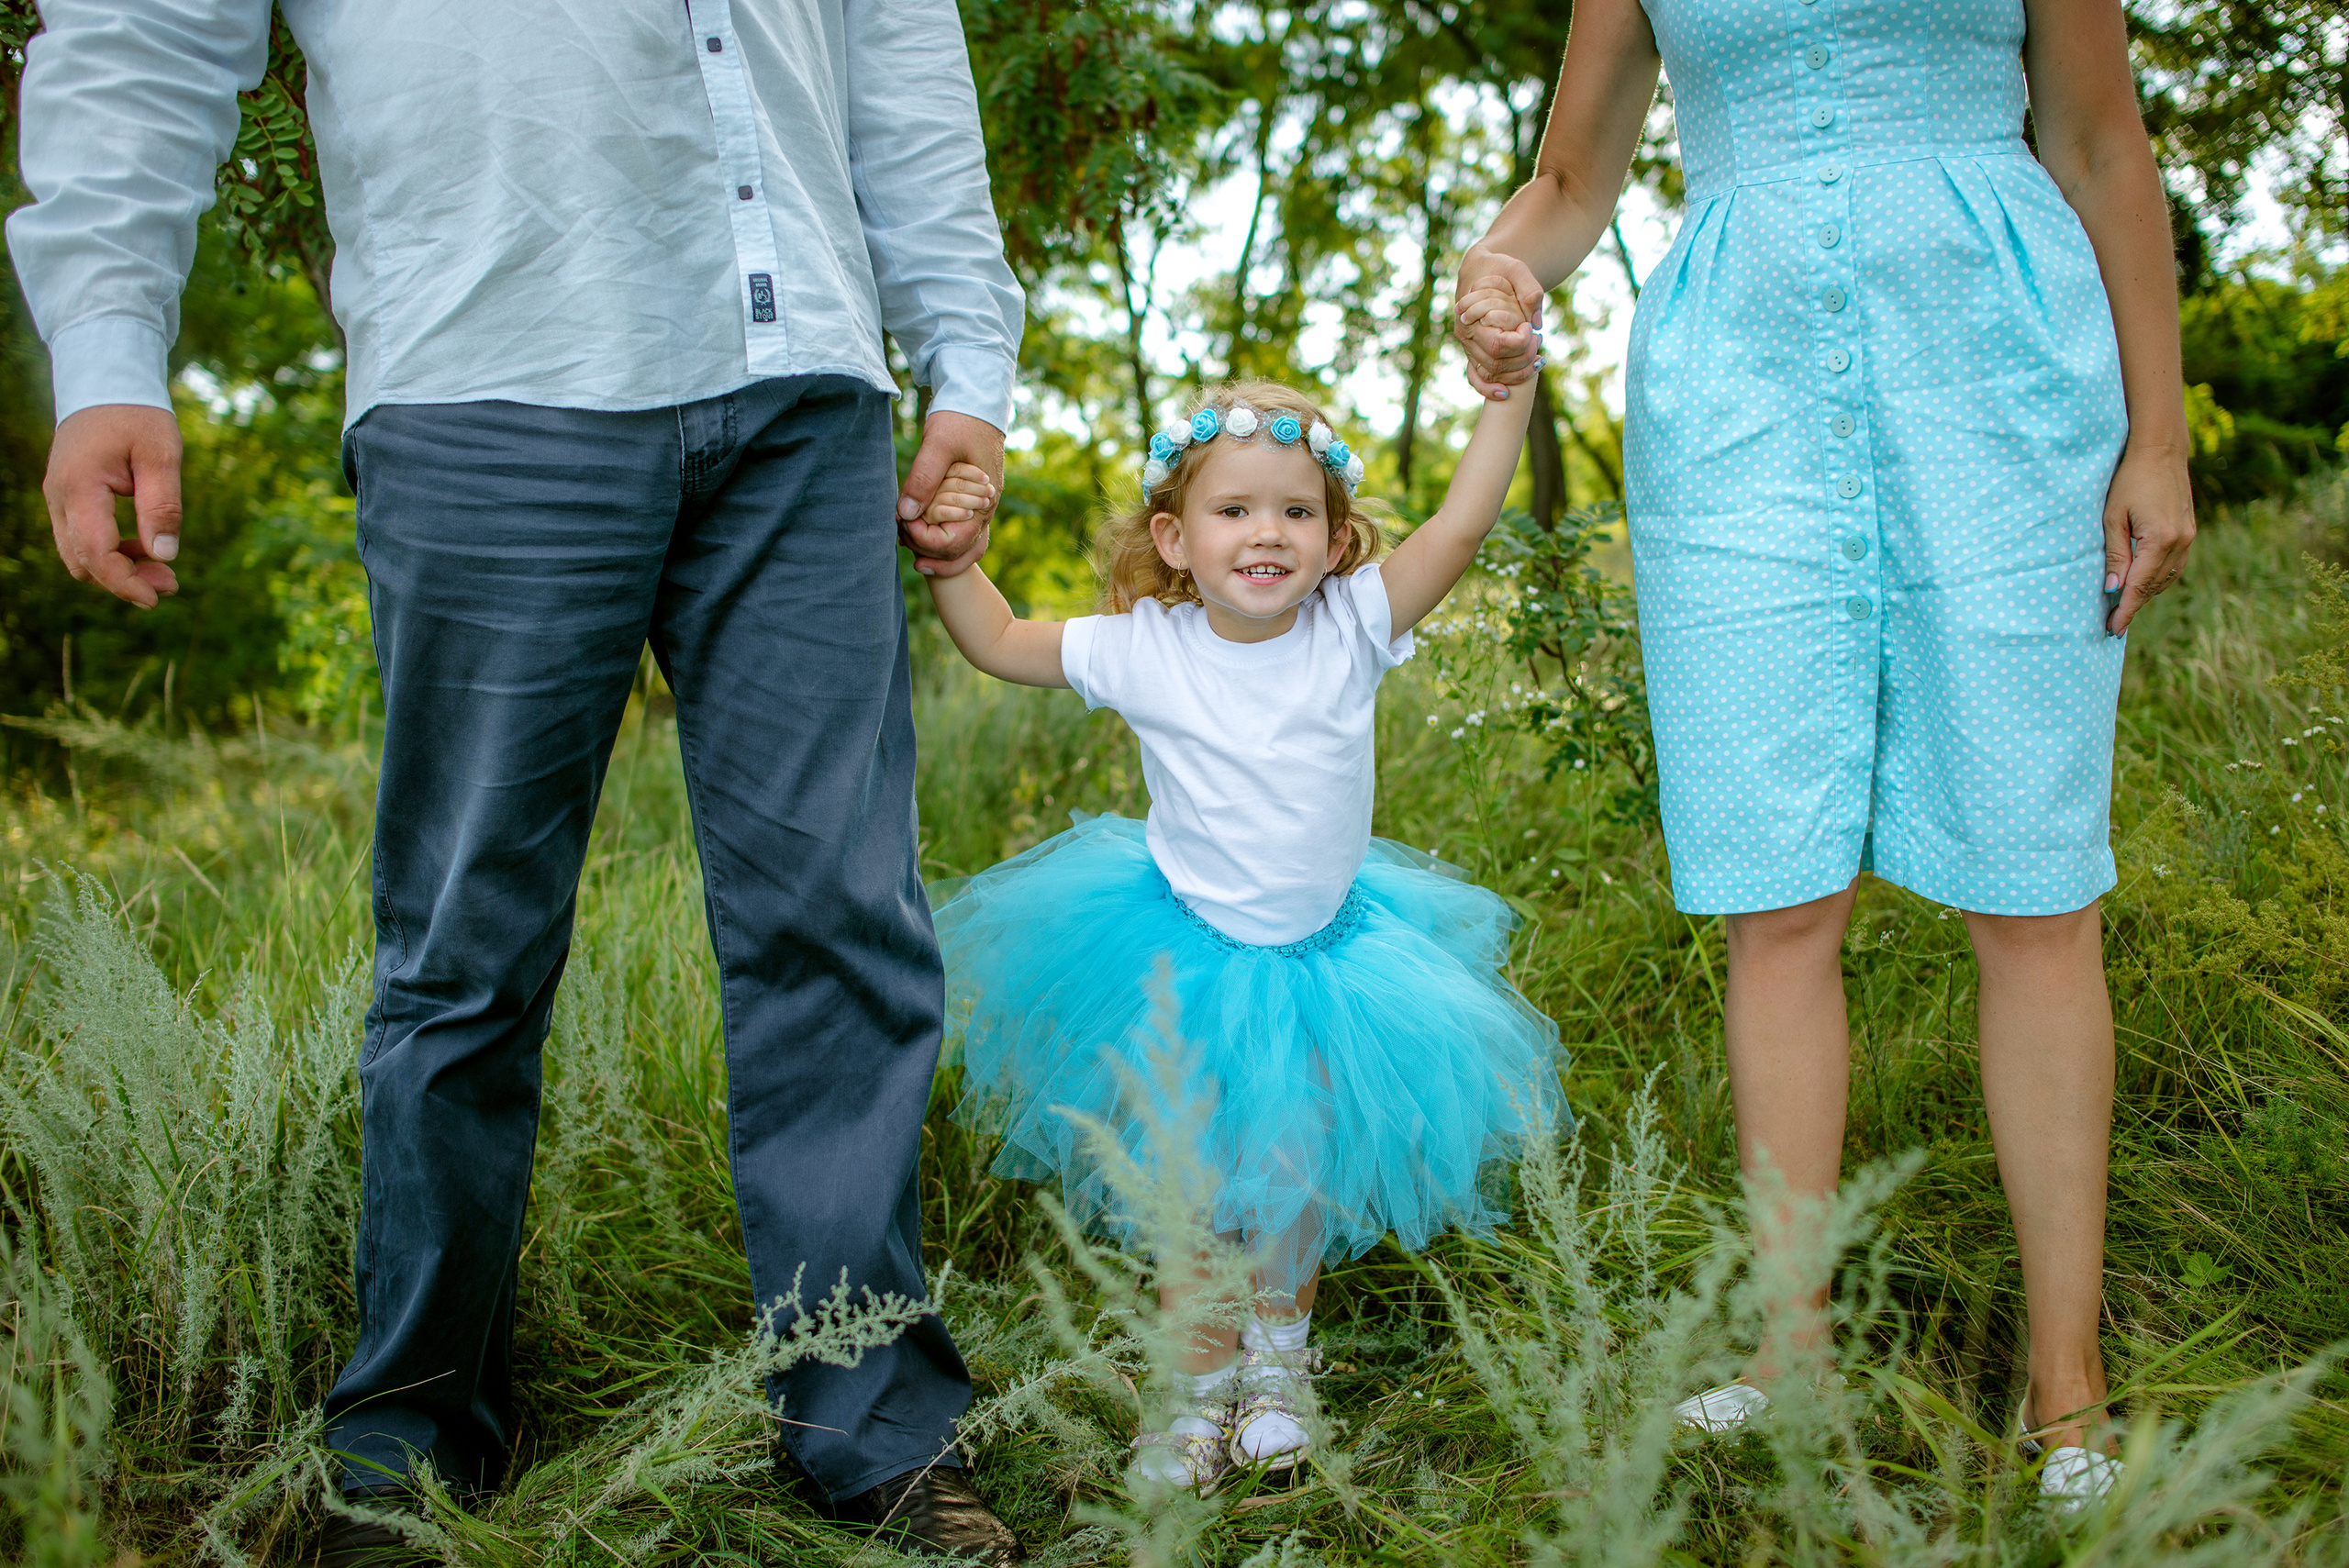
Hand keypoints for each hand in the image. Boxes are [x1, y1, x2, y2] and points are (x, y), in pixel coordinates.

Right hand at [43, 404, 184, 608]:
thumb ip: (162, 506)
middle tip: (171, 583)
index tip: (156, 598)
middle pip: (82, 562)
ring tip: (163, 571)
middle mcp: (59, 497)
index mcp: (80, 488)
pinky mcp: (67, 498)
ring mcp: (59, 498)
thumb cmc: (137, 416)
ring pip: (78, 555)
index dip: (124, 583)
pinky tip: (144, 548)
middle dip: (124, 581)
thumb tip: (164, 556)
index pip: (95, 553)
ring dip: (117, 569)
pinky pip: (81, 539)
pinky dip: (110, 552)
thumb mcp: (161, 456)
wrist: (105, 384)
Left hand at [899, 410, 1003, 576]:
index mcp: (982, 502)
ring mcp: (979, 507)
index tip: (903, 520)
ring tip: (906, 542)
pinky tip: (915, 529)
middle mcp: (984, 510)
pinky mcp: (970, 500)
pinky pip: (958, 530)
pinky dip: (937, 536)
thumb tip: (905, 513)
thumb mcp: (939, 444)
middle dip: (926, 550)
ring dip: (933, 550)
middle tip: (899, 534)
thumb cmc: (960, 419)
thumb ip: (924, 478)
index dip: (925, 539)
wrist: (976, 402)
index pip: (955, 543)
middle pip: (959, 552)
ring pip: (961, 547)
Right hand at [1453, 249, 1546, 400]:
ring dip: (1517, 372)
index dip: (1520, 342)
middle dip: (1523, 358)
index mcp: (1472, 317)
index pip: (1498, 345)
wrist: (1481, 270)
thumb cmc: (1499, 268)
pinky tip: (1505, 394)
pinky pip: (1476, 378)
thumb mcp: (1517, 270)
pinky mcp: (1474, 353)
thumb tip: (1535, 321)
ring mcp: (1469, 347)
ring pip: (1492, 373)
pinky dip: (1488, 389)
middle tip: (1539, 341)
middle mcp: (1467, 337)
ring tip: (1538, 357)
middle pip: (1496, 364)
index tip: (1530, 326)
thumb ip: (1529, 290)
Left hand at [2100, 441, 2194, 634]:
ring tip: (2125, 607)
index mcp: (2161, 539)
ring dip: (2147, 594)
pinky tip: (2143, 583)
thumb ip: (2115, 555)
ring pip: (2167, 578)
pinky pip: (2175, 566)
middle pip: (2154, 586)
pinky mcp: (2190, 532)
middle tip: (2113, 623)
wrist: (2161, 452)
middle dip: (2134, 605)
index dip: (2126, 610)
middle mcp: (2181, 542)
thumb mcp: (2113, 518)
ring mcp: (2189, 537)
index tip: (2113, 629)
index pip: (2139, 586)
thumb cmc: (2129, 481)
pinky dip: (2158, 579)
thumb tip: (2113, 588)